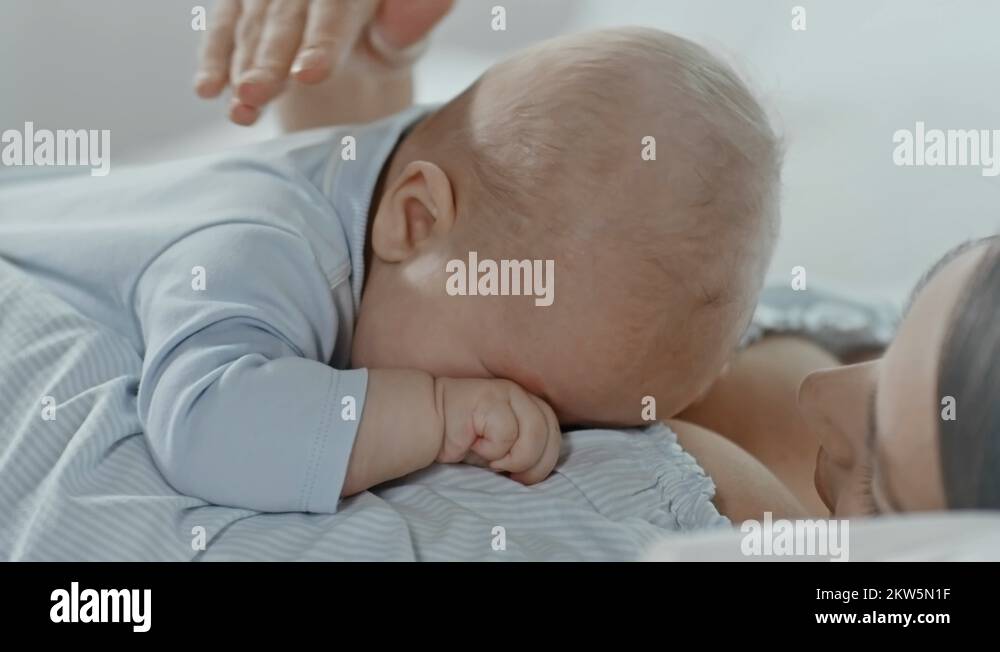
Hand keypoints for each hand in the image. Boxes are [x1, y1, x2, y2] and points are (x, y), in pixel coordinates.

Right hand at [194, 0, 453, 125]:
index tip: (308, 76)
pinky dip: (214, 58)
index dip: (320, 44)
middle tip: (256, 95)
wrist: (349, 30)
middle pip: (286, 19)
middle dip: (270, 60)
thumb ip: (412, 20)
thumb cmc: (382, 37)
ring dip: (240, 69)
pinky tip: (207, 90)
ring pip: (253, 27)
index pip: (335, 11)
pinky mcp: (242, 3)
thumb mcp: (403, 36)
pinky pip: (224, 27)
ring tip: (240, 109)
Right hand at [437, 378, 561, 484]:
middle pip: (550, 433)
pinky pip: (507, 433)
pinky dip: (492, 449)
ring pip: (534, 433)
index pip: (555, 433)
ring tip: (492, 460)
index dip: (545, 460)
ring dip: (514, 457)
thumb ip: (524, 451)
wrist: (426, 422)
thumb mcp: (500, 448)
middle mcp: (521, 395)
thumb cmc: (463, 438)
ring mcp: (507, 393)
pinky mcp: (490, 397)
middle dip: (535, 464)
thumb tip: (541, 472)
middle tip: (511, 475)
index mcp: (528, 405)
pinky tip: (473, 444)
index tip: (522, 477)